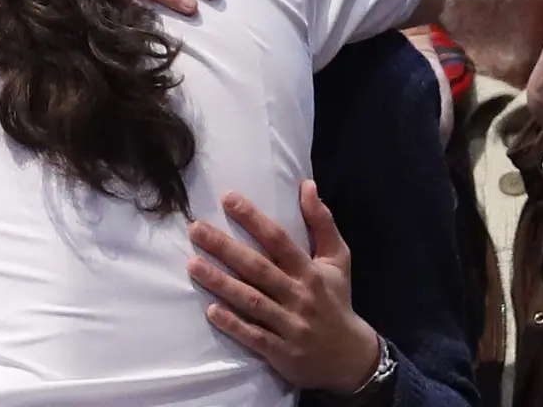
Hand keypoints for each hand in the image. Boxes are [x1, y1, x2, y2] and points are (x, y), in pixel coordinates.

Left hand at [187, 181, 380, 393]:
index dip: (254, 218)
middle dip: (225, 247)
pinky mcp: (281, 351)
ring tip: (192, 265)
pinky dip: (233, 324)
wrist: (350, 356)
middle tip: (195, 229)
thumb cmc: (336, 300)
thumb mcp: (338, 259)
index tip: (228, 199)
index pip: (279, 240)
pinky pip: (254, 336)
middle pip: (258, 268)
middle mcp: (299, 295)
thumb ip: (322, 222)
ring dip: (221, 283)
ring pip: (251, 300)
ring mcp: (290, 324)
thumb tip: (307, 185)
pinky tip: (211, 311)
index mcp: (311, 271)